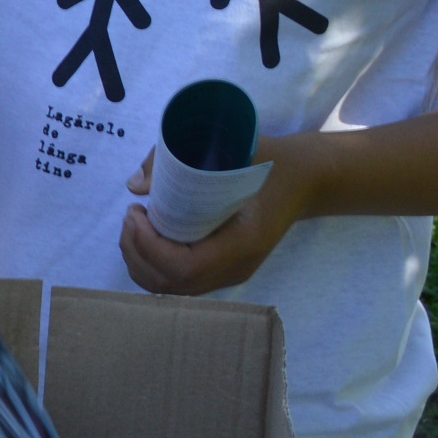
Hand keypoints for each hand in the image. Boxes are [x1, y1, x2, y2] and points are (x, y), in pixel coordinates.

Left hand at [119, 146, 314, 294]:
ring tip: (134, 225)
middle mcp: (237, 267)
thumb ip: (180, 160)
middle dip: (136, 251)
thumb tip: (135, 185)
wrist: (306, 178)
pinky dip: (153, 264)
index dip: (147, 245)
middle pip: (169, 283)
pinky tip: (148, 236)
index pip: (182, 267)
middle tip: (130, 215)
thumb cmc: (270, 161)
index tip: (135, 211)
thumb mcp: (232, 149)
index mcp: (243, 243)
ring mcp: (232, 273)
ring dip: (140, 260)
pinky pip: (180, 282)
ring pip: (171, 288)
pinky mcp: (225, 270)